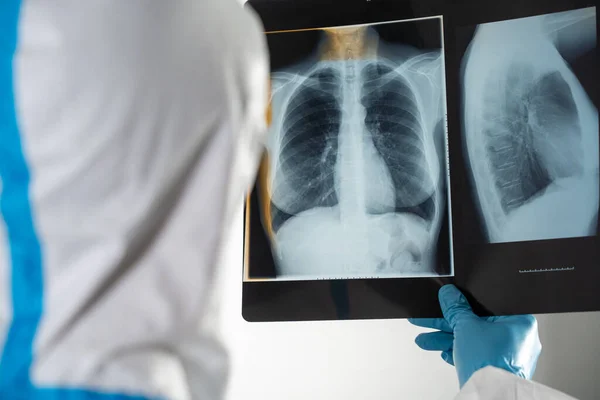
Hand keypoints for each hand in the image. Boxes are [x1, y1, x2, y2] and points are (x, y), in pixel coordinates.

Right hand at [408, 284, 541, 387]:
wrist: (490, 394)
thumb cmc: (490, 361)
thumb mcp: (465, 326)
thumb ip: (456, 308)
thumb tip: (449, 294)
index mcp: (520, 322)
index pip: (486, 305)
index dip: (462, 302)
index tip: (447, 302)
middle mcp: (519, 339)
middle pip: (476, 323)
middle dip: (446, 323)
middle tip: (428, 320)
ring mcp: (510, 356)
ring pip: (472, 341)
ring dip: (446, 339)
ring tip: (425, 340)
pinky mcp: (499, 370)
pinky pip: (476, 356)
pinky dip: (459, 353)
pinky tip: (443, 352)